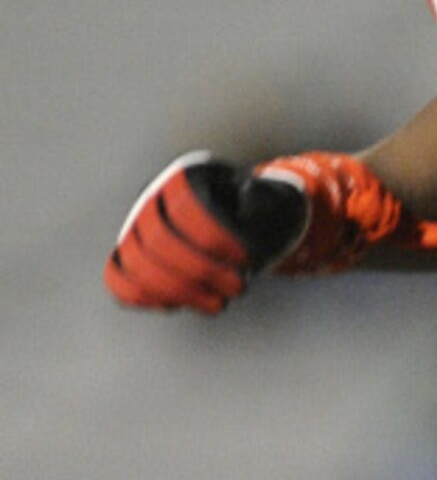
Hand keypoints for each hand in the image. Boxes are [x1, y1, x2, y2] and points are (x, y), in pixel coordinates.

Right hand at [106, 153, 308, 313]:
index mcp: (190, 174)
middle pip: (159, 239)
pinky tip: (180, 305)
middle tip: (239, 288)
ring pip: (136, 262)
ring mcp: (137, 226)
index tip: (246, 258)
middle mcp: (156, 195)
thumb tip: (246, 193)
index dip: (215, 240)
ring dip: (179, 291)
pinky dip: (145, 297)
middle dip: (202, 272)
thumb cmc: (265, 213)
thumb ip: (262, 201)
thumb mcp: (274, 202)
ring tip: (219, 304)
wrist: (251, 222)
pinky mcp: (130, 255)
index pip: (188, 208)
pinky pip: (119, 280)